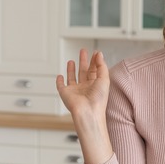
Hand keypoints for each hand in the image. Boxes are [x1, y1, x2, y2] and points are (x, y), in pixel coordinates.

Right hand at [56, 49, 113, 163]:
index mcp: (95, 84)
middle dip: (83, 61)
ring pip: (72, 77)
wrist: (88, 112)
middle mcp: (85, 87)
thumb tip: (99, 54)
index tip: (96, 53)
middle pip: (84, 71)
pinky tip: (60, 76)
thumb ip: (101, 65)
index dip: (95, 61)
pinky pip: (61, 86)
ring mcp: (75, 90)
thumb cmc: (98, 99)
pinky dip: (59, 81)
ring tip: (72, 61)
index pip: (95, 70)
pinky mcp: (65, 93)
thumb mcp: (104, 79)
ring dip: (72, 69)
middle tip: (83, 51)